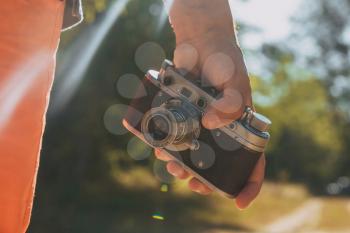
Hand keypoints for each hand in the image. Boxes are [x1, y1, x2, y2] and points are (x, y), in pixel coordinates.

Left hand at [157, 0, 265, 208]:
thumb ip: (230, 102)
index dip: (249, 183)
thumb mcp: (234, 79)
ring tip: (173, 167)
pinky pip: (174, 137)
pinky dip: (166, 146)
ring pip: (193, 154)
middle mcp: (221, 129)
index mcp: (241, 126)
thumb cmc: (224, 60)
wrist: (200, 42)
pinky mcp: (182, 116)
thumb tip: (210, 125)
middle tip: (193, 183)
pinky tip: (159, 150)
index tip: (239, 201)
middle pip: (218, 164)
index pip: (253, 160)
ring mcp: (200, 124)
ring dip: (182, 165)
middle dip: (205, 178)